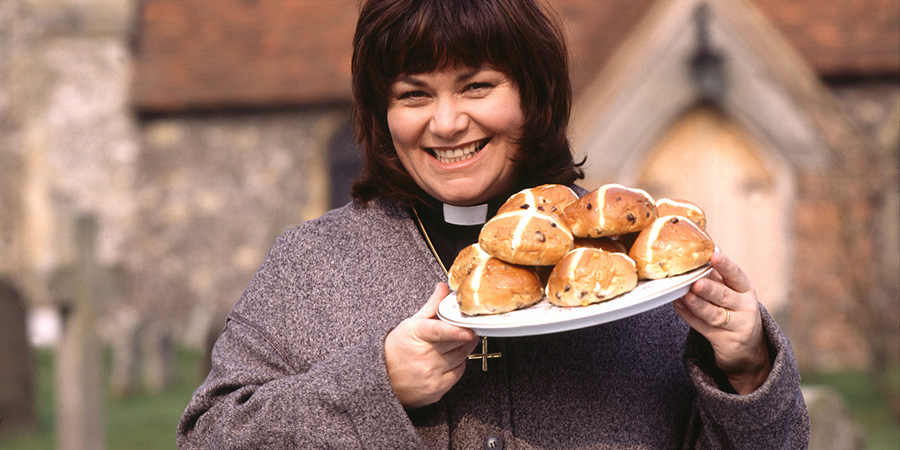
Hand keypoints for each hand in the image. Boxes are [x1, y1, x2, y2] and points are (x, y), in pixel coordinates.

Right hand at [385, 283, 479, 408]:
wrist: (382, 379)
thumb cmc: (396, 349)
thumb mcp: (411, 324)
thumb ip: (431, 306)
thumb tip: (443, 288)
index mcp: (416, 334)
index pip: (439, 331)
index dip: (455, 331)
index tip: (468, 331)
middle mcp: (424, 356)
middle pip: (457, 342)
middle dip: (465, 333)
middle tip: (465, 328)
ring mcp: (430, 374)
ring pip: (461, 356)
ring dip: (463, 347)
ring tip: (454, 343)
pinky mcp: (437, 389)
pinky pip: (459, 372)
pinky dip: (458, 364)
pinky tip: (448, 359)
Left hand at [673, 252, 771, 393]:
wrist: (747, 347)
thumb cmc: (734, 310)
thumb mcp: (733, 292)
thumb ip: (716, 277)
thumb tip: (694, 256)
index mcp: (746, 290)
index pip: (737, 276)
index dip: (726, 266)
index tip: (714, 256)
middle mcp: (744, 307)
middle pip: (725, 297)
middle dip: (710, 289)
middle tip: (697, 283)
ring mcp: (735, 326)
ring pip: (714, 314)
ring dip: (698, 305)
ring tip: (686, 296)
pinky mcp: (723, 340)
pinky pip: (703, 327)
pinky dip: (689, 316)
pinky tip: (678, 306)